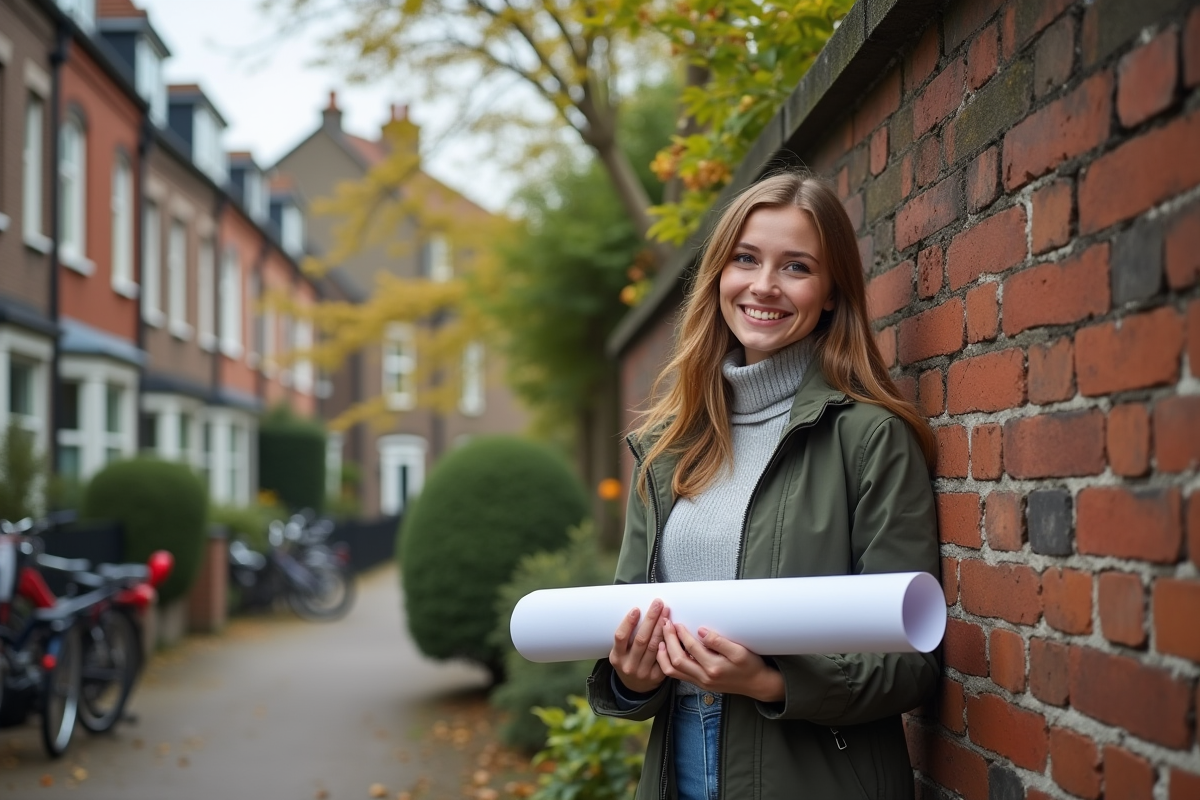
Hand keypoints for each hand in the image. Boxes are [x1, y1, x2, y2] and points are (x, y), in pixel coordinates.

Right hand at [608, 599, 668, 693]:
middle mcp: (629, 665)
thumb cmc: (629, 660)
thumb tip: (640, 610)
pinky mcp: (657, 677)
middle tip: (658, 604)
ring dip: (662, 627)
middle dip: (651, 619)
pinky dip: (669, 642)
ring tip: (666, 613)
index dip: (628, 623)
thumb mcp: (621, 652)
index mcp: (617, 657)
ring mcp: (643, 672)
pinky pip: (665, 656)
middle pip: (641, 639)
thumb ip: (628, 636)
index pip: (621, 637)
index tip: (636, 609)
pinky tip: (673, 630)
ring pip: (655, 646)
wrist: (635, 687)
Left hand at [657, 620, 784, 702]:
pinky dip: (668, 663)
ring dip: (663, 654)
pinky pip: (678, 675)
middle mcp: (704, 678)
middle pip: (676, 660)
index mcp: (714, 668)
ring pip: (673, 671)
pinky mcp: (700, 684)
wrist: (758, 685)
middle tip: (665, 625)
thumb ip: (719, 641)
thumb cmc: (750, 666)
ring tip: (660, 639)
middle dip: (668, 640)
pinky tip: (667, 652)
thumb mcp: (739, 651)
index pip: (690, 648)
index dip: (681, 634)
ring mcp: (701, 682)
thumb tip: (701, 630)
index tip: (676, 622)